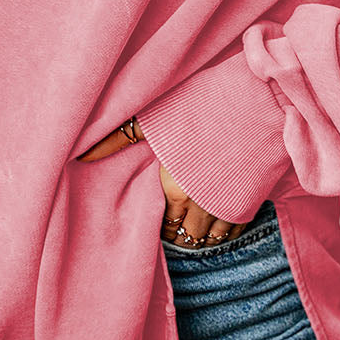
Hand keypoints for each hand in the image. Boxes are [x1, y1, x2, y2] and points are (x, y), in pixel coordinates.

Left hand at [76, 117, 247, 246]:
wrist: (261, 99)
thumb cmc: (205, 102)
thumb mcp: (156, 117)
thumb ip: (117, 138)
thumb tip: (78, 154)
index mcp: (173, 187)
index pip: (161, 225)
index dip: (158, 223)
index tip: (157, 215)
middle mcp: (199, 205)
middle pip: (184, 236)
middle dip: (178, 232)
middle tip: (173, 223)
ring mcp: (227, 206)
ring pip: (210, 239)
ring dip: (200, 235)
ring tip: (193, 226)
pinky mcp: (251, 202)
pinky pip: (234, 232)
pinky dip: (224, 231)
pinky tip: (217, 221)